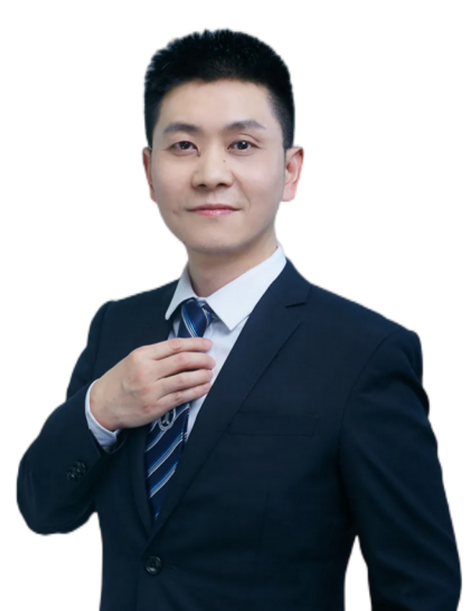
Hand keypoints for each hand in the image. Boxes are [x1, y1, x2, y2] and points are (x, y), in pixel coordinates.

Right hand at [89, 337, 214, 431]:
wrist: (101, 405)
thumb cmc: (120, 380)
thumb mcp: (133, 359)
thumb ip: (156, 354)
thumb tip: (185, 350)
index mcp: (141, 355)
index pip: (175, 345)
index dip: (195, 344)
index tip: (207, 344)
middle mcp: (146, 371)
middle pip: (182, 361)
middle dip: (202, 359)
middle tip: (211, 360)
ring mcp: (151, 390)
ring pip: (184, 379)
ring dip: (202, 375)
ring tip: (210, 373)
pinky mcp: (155, 407)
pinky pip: (181, 397)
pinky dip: (196, 391)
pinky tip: (204, 387)